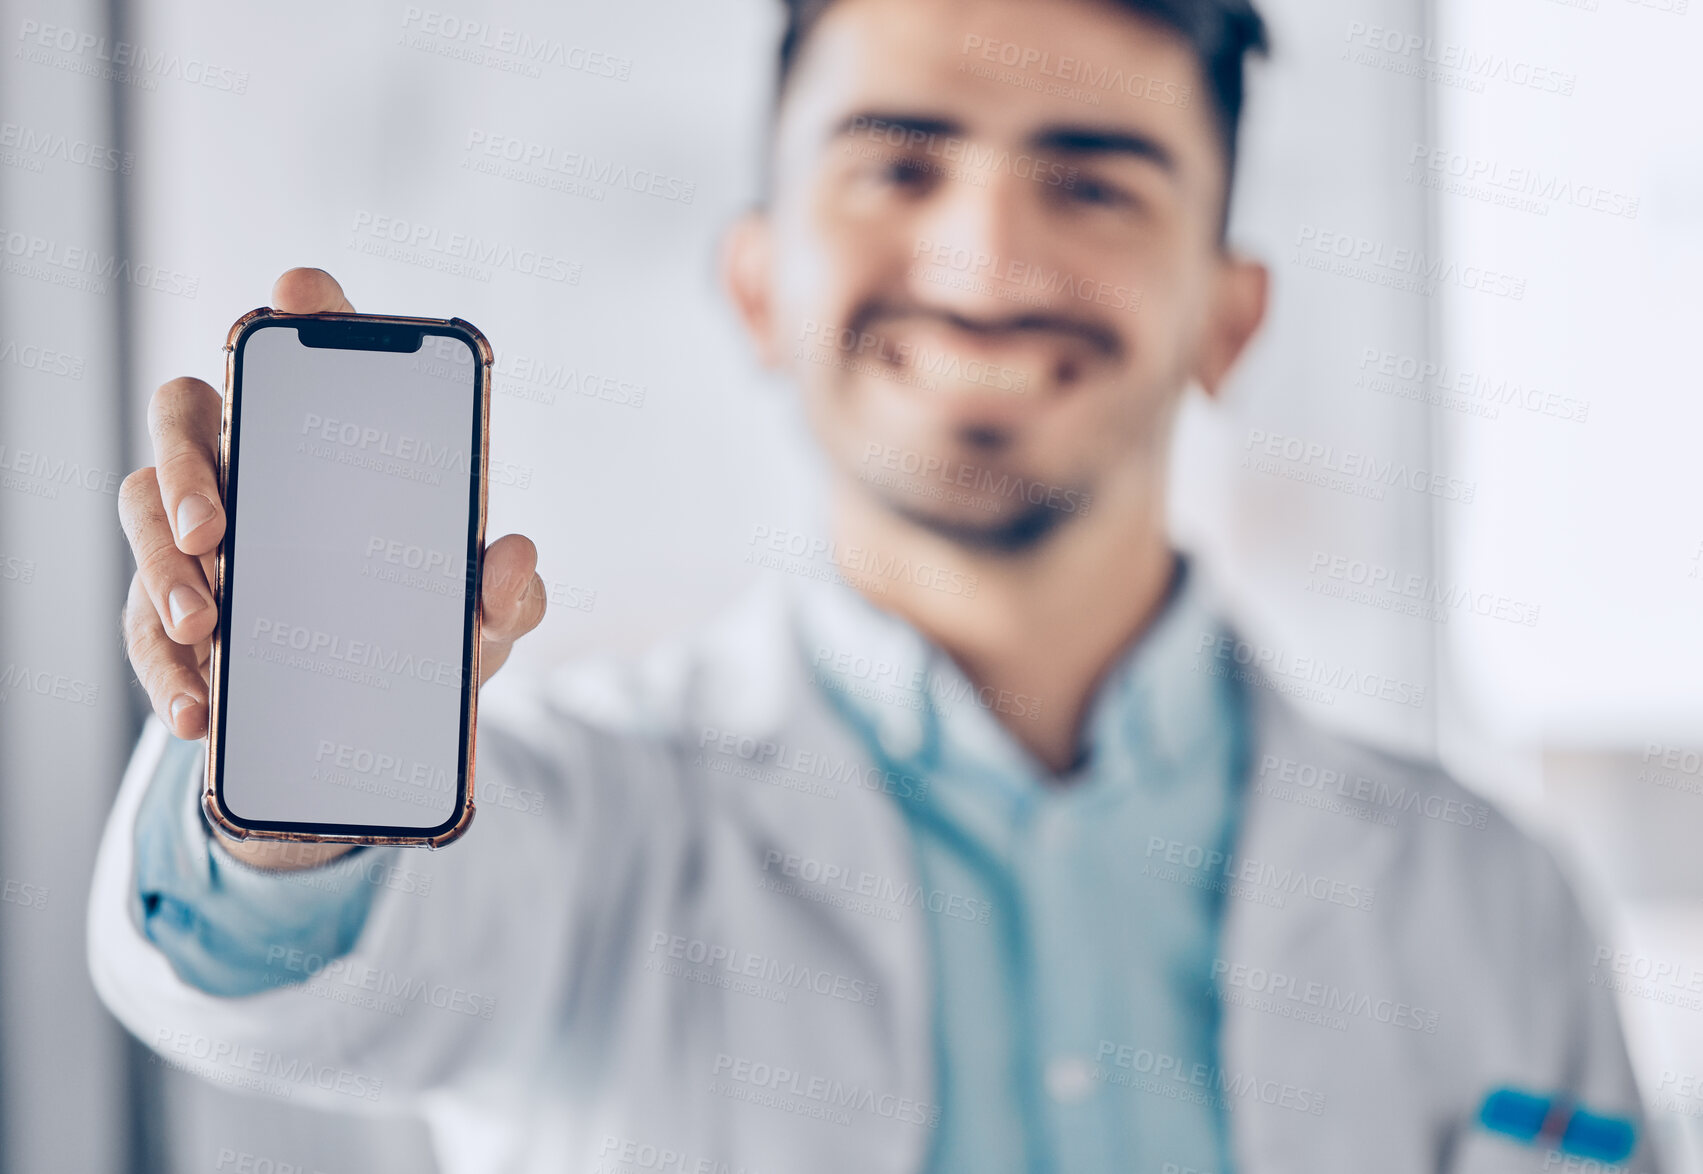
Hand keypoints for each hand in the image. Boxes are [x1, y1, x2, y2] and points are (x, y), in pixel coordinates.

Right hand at [118, 267, 544, 866]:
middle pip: (184, 416)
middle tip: (218, 525)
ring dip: (163, 566)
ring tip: (205, 626)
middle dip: (189, 459)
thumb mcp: (477, 622)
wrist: (371, 729)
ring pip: (143, 511)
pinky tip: (201, 708)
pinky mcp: (165, 611)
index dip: (303, 314)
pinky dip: (167, 670)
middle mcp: (246, 470)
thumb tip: (515, 557)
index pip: (304, 359)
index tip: (299, 292)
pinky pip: (143, 626)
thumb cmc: (421, 637)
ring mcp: (195, 538)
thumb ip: (509, 594)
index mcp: (323, 449)